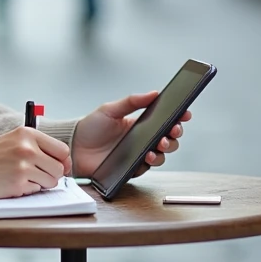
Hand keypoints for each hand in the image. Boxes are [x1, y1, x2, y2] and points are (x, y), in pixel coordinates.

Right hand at [0, 127, 72, 198]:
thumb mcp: (13, 141)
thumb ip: (38, 147)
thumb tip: (65, 163)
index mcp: (27, 134)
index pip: (62, 150)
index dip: (62, 161)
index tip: (55, 166)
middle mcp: (27, 148)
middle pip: (59, 168)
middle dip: (51, 175)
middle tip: (35, 174)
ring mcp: (23, 167)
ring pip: (51, 182)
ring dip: (40, 183)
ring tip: (21, 177)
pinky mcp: (17, 184)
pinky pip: (36, 191)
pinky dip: (27, 189)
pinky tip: (12, 183)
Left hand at [71, 92, 191, 178]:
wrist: (74, 148)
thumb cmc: (91, 127)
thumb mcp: (110, 109)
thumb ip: (131, 101)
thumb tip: (154, 93)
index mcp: (140, 123)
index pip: (165, 120)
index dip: (178, 117)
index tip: (185, 113)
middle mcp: (142, 140)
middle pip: (169, 138)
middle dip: (175, 134)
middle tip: (173, 130)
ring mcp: (138, 154)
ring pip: (162, 154)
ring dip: (166, 149)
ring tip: (159, 144)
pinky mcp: (131, 168)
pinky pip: (147, 167)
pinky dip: (151, 162)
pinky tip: (148, 156)